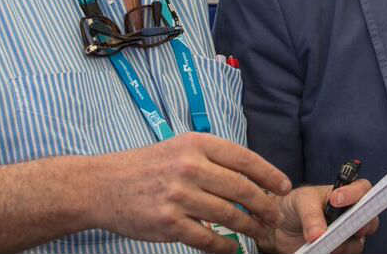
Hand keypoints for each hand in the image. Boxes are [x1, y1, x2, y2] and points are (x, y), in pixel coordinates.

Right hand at [90, 133, 291, 252]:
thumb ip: (211, 158)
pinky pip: (207, 238)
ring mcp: (179, 196)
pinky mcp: (169, 223)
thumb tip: (250, 174)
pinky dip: (225, 246)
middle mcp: (189, 166)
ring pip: (228, 215)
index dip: (269, 173)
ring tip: (258, 232)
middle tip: (273, 214)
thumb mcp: (179, 148)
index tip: (283, 186)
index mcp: (196, 144)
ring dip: (248, 226)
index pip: (244, 158)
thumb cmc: (146, 167)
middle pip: (241, 188)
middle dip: (264, 204)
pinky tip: (233, 248)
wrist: (103, 185)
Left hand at [261, 180, 378, 253]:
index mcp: (345, 194)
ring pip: (357, 244)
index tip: (336, 200)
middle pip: (370, 220)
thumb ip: (310, 216)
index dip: (355, 194)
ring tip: (320, 243)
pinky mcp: (338, 251)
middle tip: (342, 228)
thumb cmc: (295, 205)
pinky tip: (318, 251)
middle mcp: (351, 215)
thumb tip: (318, 236)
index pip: (362, 189)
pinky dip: (332, 253)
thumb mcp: (301, 201)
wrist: (281, 226)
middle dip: (361, 225)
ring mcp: (346, 235)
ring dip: (340, 244)